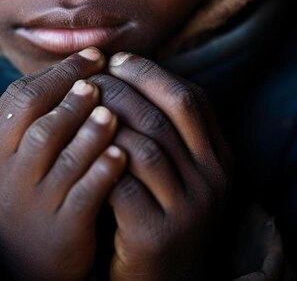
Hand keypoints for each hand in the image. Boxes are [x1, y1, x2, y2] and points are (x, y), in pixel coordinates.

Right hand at [0, 48, 125, 280]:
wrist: (14, 260)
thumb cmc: (22, 189)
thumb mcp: (8, 155)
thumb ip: (29, 116)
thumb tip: (70, 66)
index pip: (20, 97)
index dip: (58, 73)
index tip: (91, 57)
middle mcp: (7, 173)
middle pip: (39, 124)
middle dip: (71, 97)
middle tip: (99, 79)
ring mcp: (34, 201)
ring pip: (62, 157)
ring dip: (90, 130)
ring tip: (111, 111)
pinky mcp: (62, 229)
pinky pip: (84, 195)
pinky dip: (103, 171)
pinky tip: (121, 153)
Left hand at [91, 53, 232, 280]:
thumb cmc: (157, 211)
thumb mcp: (174, 169)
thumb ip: (161, 127)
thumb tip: (121, 68)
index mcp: (219, 158)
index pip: (189, 98)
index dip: (150, 73)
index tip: (115, 60)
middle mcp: (213, 180)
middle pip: (168, 113)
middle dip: (124, 87)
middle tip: (90, 77)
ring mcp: (189, 209)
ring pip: (145, 144)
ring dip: (105, 119)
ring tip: (77, 105)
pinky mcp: (157, 236)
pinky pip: (124, 183)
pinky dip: (99, 159)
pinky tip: (78, 147)